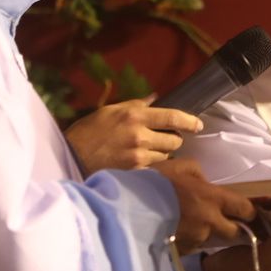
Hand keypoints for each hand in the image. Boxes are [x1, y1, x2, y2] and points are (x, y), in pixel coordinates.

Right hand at [65, 96, 201, 171]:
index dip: (190, 121)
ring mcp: (139, 156)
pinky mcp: (135, 172)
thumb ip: (135, 105)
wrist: (72, 157)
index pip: (172, 116)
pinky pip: (155, 168)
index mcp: (135, 116)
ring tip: (147, 150)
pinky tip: (141, 161)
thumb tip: (155, 98)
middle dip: (173, 138)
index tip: (198, 124)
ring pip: (166, 155)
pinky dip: (153, 164)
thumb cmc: (88, 131)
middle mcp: (140, 136)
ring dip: (162, 152)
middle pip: (175, 139)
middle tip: (164, 137)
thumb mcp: (110, 111)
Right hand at [158, 160, 255, 253]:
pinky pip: (191, 246)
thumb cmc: (155, 183)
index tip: (248, 212)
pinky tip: (177, 232)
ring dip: (205, 233)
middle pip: (234, 233)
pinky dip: (188, 240)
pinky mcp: (182, 250)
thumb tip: (205, 182)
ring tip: (190, 225)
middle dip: (232, 229)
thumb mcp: (179, 167)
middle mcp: (209, 222)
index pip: (245, 209)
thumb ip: (198, 174)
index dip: (249, 212)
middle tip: (225, 223)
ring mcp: (195, 239)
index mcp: (212, 198)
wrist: (129, 207)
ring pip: (210, 239)